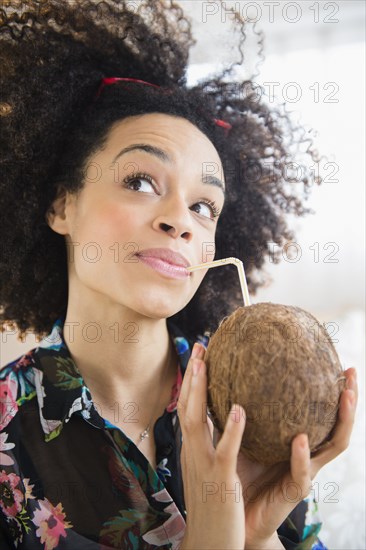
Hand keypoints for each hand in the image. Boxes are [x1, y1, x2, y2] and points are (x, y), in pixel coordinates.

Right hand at [177, 343, 245, 549]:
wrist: (209, 544)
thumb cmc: (214, 507)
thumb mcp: (208, 470)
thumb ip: (210, 446)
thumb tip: (222, 419)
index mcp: (192, 449)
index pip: (187, 407)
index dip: (190, 380)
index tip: (198, 355)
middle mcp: (192, 452)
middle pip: (186, 405)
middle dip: (192, 375)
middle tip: (200, 346)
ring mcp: (203, 465)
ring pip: (196, 421)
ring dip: (200, 391)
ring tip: (206, 364)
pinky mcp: (219, 480)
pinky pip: (225, 451)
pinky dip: (231, 430)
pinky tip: (240, 410)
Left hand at [235, 366, 357, 547]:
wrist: (236, 512)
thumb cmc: (241, 469)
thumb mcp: (245, 434)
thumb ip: (245, 410)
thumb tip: (233, 370)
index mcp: (298, 439)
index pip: (322, 411)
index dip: (333, 389)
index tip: (340, 363)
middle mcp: (308, 454)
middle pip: (339, 424)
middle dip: (349, 399)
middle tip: (352, 374)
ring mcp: (305, 471)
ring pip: (334, 445)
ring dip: (342, 420)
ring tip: (345, 397)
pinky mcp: (294, 491)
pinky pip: (302, 472)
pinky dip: (302, 455)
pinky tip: (301, 439)